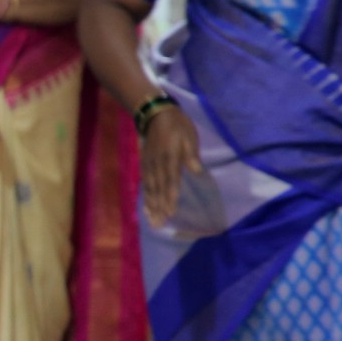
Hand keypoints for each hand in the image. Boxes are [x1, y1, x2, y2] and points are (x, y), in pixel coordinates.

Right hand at [140, 105, 201, 227]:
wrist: (156, 115)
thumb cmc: (178, 126)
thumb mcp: (189, 136)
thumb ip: (191, 154)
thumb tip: (197, 170)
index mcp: (170, 158)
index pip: (171, 181)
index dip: (170, 197)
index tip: (171, 212)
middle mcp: (157, 165)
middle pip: (157, 189)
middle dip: (159, 207)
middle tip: (159, 224)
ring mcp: (149, 166)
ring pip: (149, 189)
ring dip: (151, 206)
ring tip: (153, 221)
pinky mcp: (144, 166)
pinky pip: (144, 185)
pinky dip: (145, 197)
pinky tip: (146, 208)